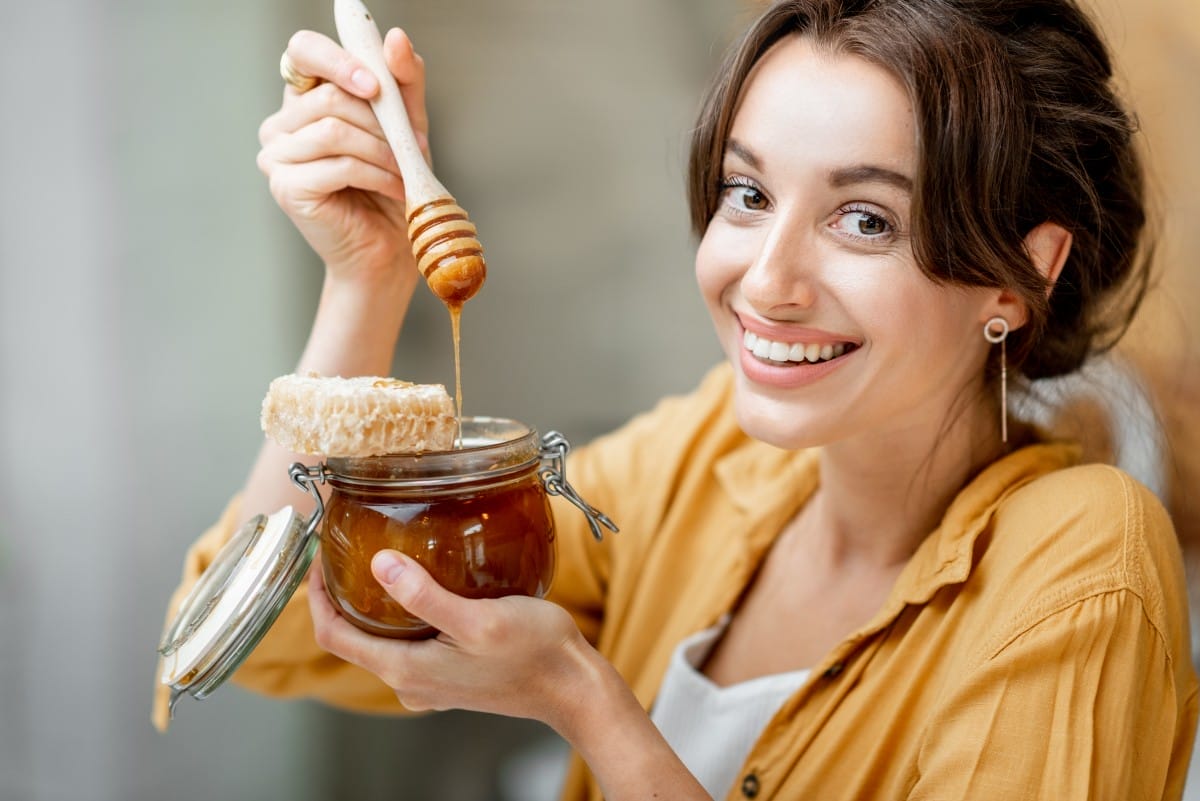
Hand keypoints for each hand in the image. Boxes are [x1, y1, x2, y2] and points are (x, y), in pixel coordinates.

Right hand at [257, 29, 429, 284]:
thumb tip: (395, 38)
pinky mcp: (287, 186)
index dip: (338, 59)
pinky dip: (376, 174)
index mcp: (303, 101)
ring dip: (382, 150)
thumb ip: (402, 81)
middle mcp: (281, 125)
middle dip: (381, 121)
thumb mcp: (406, 125)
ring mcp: (277, 156)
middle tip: (411, 146)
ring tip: (404, 170)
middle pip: (329, 96)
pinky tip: (394, 187)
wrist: (388, 249)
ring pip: (334, 129)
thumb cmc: (392, 186)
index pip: (302, 51)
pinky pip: (338, 164)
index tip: (376, 85)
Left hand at [307, 551, 594, 724]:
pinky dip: (402, 615)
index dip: (316, 596)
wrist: (573, 687)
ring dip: (371, 604)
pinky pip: (409, 644)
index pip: (334, 636)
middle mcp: (410, 682)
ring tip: (378, 560)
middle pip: (352, 638)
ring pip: (381, 640)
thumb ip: (425, 595)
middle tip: (344, 549)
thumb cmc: (534, 653)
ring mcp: (429, 682)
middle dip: (340, 595)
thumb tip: (380, 564)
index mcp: (407, 670)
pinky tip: (421, 587)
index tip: (318, 557)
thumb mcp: (478, 619)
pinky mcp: (449, 675)